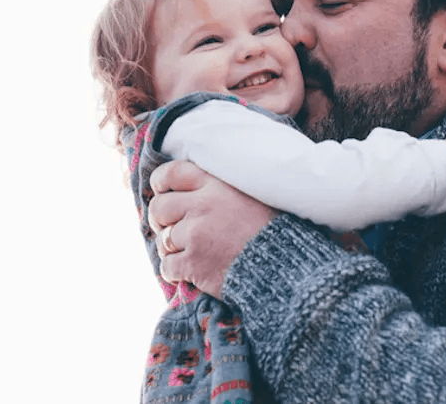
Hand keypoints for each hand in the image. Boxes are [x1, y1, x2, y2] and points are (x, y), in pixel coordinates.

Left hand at [147, 159, 277, 298]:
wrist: (287, 268)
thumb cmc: (275, 231)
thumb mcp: (253, 194)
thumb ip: (222, 186)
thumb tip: (196, 186)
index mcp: (216, 185)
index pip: (172, 173)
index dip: (160, 182)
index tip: (162, 191)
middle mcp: (202, 206)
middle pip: (159, 207)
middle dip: (161, 220)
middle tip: (172, 229)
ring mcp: (195, 235)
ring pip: (162, 240)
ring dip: (171, 248)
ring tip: (188, 253)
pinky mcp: (193, 264)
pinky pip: (167, 267)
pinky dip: (174, 272)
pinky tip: (189, 273)